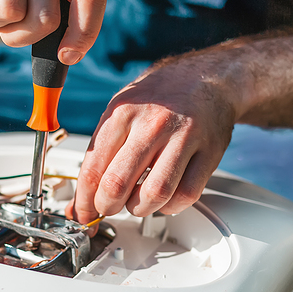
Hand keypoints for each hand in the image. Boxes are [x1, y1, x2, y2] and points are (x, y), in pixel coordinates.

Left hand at [67, 53, 242, 223]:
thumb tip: (83, 199)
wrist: (206, 78)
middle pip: (118, 184)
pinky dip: (171, 206)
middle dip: (107, 207)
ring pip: (154, 194)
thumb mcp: (121, 111)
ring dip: (140, 209)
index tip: (84, 213)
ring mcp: (184, 137)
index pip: (94, 169)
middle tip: (108, 208)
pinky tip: (164, 198)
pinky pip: (186, 194)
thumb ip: (100, 152)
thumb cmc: (160, 98)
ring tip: (137, 202)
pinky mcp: (209, 152)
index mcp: (123, 113)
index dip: (84, 201)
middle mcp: (152, 124)